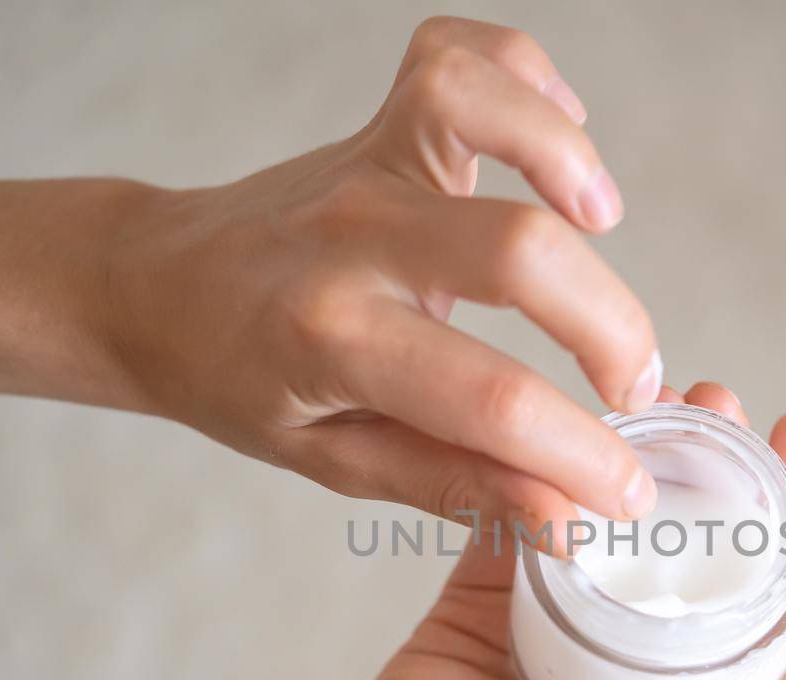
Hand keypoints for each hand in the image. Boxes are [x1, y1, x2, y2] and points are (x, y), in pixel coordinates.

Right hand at [55, 384, 785, 679]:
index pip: (785, 590)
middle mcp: (649, 654)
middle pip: (706, 536)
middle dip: (727, 463)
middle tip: (723, 402)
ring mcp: (569, 618)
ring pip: (620, 513)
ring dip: (646, 450)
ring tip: (658, 396)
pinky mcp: (489, 595)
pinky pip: (524, 511)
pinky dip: (544, 463)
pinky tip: (566, 418)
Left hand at [105, 16, 660, 536]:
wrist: (154, 289)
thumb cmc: (240, 381)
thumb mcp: (334, 458)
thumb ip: (454, 483)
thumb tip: (563, 517)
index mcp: (333, 340)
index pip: (491, 400)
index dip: (580, 455)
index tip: (627, 490)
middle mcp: (353, 238)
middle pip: (520, 252)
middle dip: (613, 329)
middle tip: (631, 386)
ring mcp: (366, 166)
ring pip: (479, 105)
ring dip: (567, 160)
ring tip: (602, 226)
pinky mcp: (378, 123)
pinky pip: (460, 57)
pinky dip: (526, 83)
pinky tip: (557, 141)